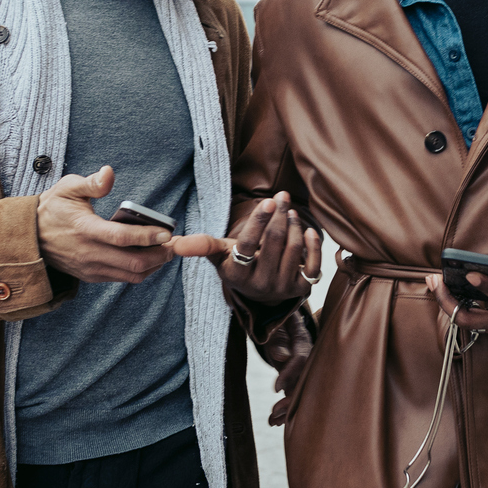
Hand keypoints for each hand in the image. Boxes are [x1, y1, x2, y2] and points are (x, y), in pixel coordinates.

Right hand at [35, 166, 176, 284]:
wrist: (31, 238)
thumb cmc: (53, 209)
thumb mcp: (67, 188)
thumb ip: (90, 182)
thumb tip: (109, 173)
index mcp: (85, 229)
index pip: (121, 237)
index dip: (147, 236)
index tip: (167, 232)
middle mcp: (89, 253)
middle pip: (133, 262)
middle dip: (159, 255)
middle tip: (173, 244)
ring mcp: (91, 268)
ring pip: (131, 275)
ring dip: (153, 265)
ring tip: (165, 251)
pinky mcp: (92, 276)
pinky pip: (122, 278)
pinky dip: (140, 270)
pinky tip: (149, 257)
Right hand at [172, 192, 321, 302]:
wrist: (259, 290)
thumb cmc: (237, 263)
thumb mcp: (219, 255)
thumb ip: (202, 245)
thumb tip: (174, 243)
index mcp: (237, 274)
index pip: (249, 245)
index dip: (260, 221)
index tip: (268, 201)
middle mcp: (260, 285)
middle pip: (274, 242)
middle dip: (280, 215)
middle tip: (282, 197)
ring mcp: (282, 288)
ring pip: (293, 249)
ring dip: (294, 225)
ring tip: (289, 212)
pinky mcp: (301, 289)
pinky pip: (313, 264)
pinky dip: (313, 244)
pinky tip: (307, 230)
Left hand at [263, 312, 314, 421]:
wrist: (282, 320)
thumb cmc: (276, 321)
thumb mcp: (274, 326)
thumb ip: (278, 339)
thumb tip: (282, 357)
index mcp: (303, 341)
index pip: (300, 359)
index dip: (290, 375)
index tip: (275, 389)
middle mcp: (307, 357)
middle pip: (304, 380)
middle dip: (291, 400)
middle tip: (274, 414)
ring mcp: (304, 369)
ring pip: (300, 390)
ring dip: (288, 408)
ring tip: (273, 422)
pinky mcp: (297, 377)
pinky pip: (295, 393)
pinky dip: (286, 408)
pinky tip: (276, 422)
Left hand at [423, 232, 487, 342]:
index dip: (486, 286)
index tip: (470, 272)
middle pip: (470, 320)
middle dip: (448, 302)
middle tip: (435, 279)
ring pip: (467, 322)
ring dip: (449, 304)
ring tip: (436, 280)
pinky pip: (474, 320)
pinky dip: (459, 306)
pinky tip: (451, 287)